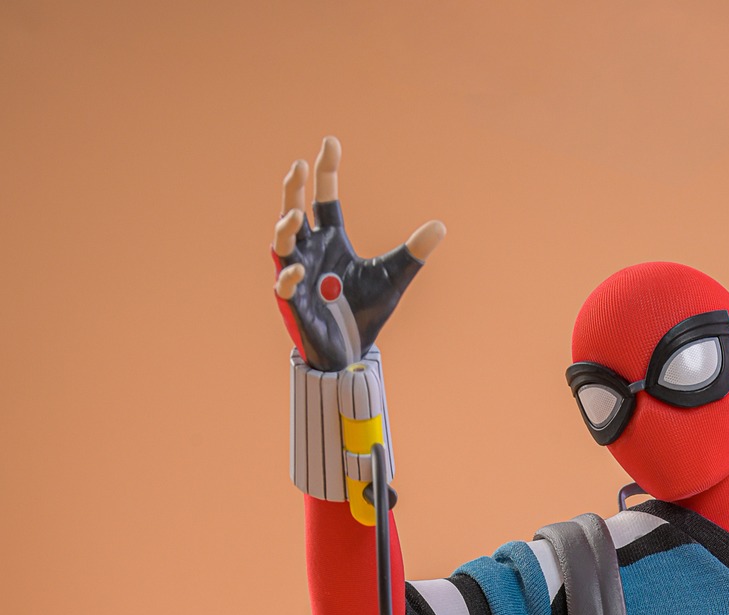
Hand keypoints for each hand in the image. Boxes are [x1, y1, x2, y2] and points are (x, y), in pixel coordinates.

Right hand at [271, 137, 444, 369]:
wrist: (352, 350)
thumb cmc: (365, 310)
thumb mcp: (393, 277)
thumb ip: (413, 252)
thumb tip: (440, 226)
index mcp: (332, 240)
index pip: (324, 198)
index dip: (325, 171)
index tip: (330, 143)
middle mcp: (311, 251)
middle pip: (294, 211)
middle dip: (293, 190)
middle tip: (298, 166)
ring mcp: (299, 276)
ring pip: (282, 245)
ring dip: (284, 229)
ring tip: (295, 214)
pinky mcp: (295, 304)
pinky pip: (285, 286)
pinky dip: (290, 278)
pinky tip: (300, 270)